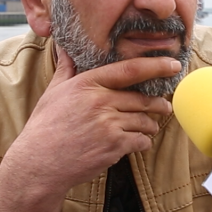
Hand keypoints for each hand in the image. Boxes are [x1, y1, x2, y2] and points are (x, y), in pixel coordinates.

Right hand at [0, 45, 179, 211]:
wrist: (39, 163)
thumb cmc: (45, 127)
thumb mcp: (53, 93)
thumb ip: (66, 69)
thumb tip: (66, 48)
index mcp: (87, 84)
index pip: (129, 69)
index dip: (155, 66)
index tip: (172, 64)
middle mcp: (100, 101)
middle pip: (142, 98)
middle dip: (158, 103)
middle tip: (165, 105)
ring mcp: (108, 124)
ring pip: (144, 120)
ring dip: (150, 124)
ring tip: (150, 126)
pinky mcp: (114, 145)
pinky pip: (140, 140)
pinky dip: (143, 142)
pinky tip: (138, 143)